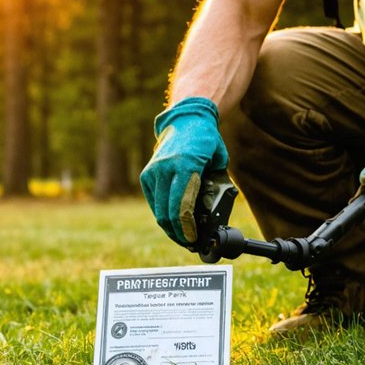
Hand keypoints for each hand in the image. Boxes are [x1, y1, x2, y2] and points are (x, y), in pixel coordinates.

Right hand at [140, 97, 228, 244]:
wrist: (186, 120)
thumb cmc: (206, 141)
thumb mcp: (218, 162)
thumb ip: (214, 186)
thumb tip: (212, 214)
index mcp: (186, 166)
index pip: (183, 208)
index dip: (188, 229)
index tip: (194, 240)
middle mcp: (166, 169)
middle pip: (168, 213)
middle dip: (179, 233)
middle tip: (189, 244)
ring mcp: (154, 172)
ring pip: (159, 211)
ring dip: (170, 228)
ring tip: (182, 237)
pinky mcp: (147, 175)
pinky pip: (154, 202)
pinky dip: (163, 215)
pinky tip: (173, 223)